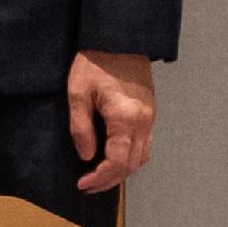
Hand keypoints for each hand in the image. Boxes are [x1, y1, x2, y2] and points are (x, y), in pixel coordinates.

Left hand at [69, 50, 158, 192]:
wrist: (120, 40)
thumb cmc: (94, 63)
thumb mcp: (77, 92)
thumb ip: (81, 126)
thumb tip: (86, 156)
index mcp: (125, 118)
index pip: (118, 160)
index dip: (100, 177)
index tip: (82, 184)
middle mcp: (143, 122)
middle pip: (133, 164)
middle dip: (110, 180)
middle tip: (87, 186)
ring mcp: (150, 118)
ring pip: (142, 157)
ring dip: (122, 172)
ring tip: (98, 178)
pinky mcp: (150, 113)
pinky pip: (144, 145)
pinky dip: (131, 158)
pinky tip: (113, 159)